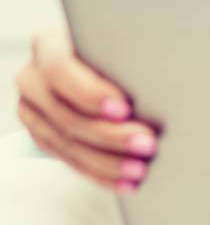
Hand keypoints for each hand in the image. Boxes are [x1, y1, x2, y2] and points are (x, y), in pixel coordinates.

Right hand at [14, 28, 159, 195]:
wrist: (93, 62)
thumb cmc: (114, 48)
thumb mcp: (116, 43)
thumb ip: (125, 57)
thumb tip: (162, 79)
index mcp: (48, 47)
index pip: (60, 70)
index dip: (90, 93)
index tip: (125, 109)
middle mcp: (33, 79)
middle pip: (67, 115)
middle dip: (111, 135)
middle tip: (146, 144)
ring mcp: (34, 110)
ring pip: (68, 144)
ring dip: (108, 162)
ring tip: (139, 169)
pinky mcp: (42, 135)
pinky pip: (69, 161)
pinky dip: (100, 173)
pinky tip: (124, 181)